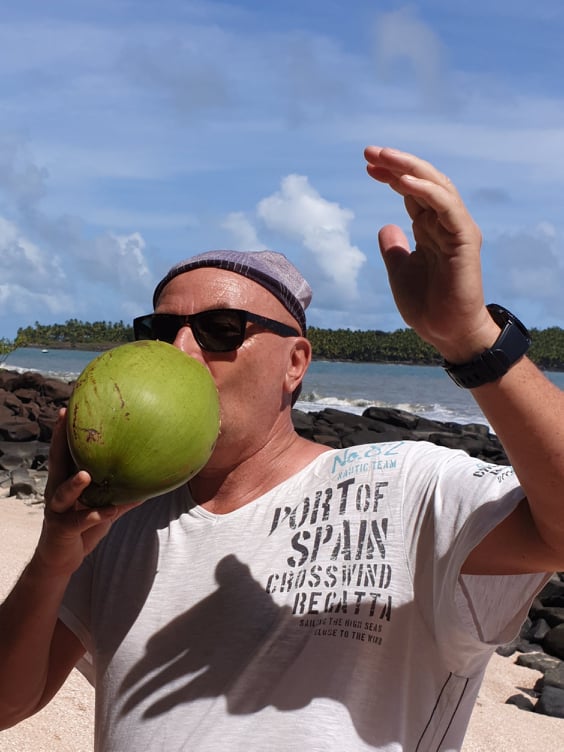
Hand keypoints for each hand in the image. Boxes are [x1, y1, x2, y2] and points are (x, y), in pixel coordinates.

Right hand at [36, 409, 139, 577]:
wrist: (63, 558)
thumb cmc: (84, 525)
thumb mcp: (104, 505)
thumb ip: (123, 492)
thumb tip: (152, 480)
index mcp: (67, 479)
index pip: (66, 449)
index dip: (65, 429)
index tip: (69, 405)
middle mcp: (57, 490)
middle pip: (56, 461)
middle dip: (57, 440)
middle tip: (61, 419)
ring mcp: (57, 510)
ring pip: (62, 493)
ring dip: (74, 483)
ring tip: (87, 474)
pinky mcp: (61, 529)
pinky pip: (78, 521)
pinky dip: (94, 515)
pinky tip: (111, 510)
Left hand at [364, 146, 500, 362]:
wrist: (446, 332)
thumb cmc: (427, 305)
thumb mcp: (400, 271)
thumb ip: (393, 247)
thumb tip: (385, 225)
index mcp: (431, 228)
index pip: (412, 191)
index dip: (391, 175)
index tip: (367, 165)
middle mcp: (445, 223)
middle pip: (423, 182)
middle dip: (396, 164)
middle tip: (369, 151)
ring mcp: (457, 229)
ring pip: (436, 186)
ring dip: (409, 169)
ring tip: (383, 158)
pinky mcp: (464, 239)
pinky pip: (446, 207)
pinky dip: (426, 191)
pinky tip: (402, 181)